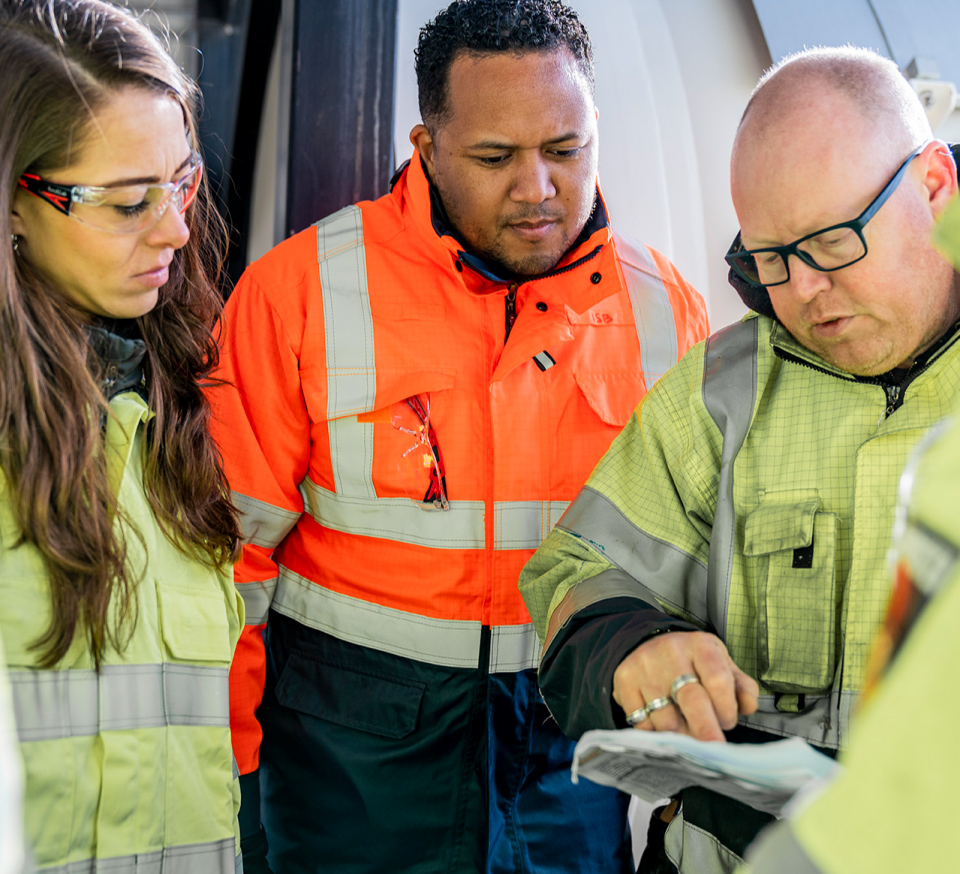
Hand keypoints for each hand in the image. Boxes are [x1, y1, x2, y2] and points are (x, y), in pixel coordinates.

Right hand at [612, 631, 757, 741]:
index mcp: (700, 645)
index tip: (727, 722)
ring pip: (666, 717)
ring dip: (679, 733)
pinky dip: (655, 731)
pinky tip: (662, 722)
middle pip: (692, 700)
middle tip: (712, 748)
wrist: (646, 642)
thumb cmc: (692, 661)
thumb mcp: (720, 663)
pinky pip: (642, 721)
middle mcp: (671, 652)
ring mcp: (644, 665)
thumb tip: (748, 707)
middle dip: (706, 730)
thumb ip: (740, 686)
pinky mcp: (624, 679)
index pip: (719, 680)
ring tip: (684, 728)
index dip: (726, 708)